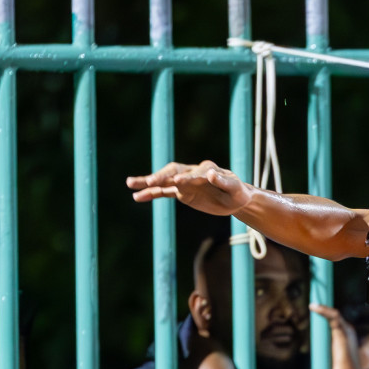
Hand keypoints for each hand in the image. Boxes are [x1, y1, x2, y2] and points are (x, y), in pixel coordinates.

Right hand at [126, 160, 252, 215]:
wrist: (236, 199)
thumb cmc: (238, 193)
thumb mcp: (236, 189)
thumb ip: (224, 181)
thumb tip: (211, 174)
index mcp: (207, 169)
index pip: (194, 173)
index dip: (187, 178)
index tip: (177, 182)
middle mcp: (193, 173)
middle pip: (173, 171)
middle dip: (161, 176)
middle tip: (149, 181)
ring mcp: (185, 182)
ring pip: (164, 181)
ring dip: (148, 182)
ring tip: (130, 184)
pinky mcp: (182, 192)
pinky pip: (164, 192)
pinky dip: (151, 194)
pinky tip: (138, 197)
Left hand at [310, 304, 364, 368]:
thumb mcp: (334, 357)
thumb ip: (329, 349)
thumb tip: (318, 348)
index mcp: (346, 334)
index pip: (334, 318)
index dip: (324, 312)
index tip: (313, 307)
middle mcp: (348, 331)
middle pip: (334, 314)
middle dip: (323, 308)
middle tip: (310, 303)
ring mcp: (346, 332)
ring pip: (334, 314)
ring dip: (322, 308)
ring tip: (311, 305)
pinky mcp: (343, 336)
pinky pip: (334, 318)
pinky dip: (324, 311)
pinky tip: (314, 308)